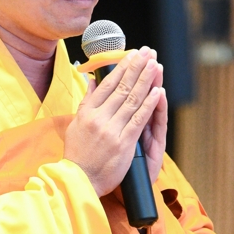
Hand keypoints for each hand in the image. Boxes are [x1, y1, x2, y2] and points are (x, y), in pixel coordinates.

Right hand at [64, 48, 167, 196]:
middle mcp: (98, 118)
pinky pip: (138, 119)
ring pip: (132, 100)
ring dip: (145, 80)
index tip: (133, 54)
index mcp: (86, 113)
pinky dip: (149, 104)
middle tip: (148, 52)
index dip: (122, 68)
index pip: (107, 84)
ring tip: (155, 64)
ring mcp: (111, 130)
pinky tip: (157, 91)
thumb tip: (92, 81)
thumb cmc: (77, 155)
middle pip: (122, 88)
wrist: (78, 181)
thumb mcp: (75, 125)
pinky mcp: (123, 143)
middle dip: (137, 68)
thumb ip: (86, 102)